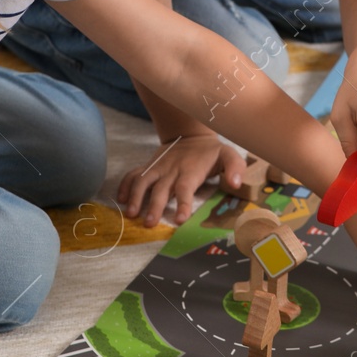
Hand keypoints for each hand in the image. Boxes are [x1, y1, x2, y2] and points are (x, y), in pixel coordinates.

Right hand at [118, 134, 247, 227]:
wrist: (190, 133)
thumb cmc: (211, 152)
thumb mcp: (228, 155)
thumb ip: (235, 168)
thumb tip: (236, 184)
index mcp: (191, 171)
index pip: (185, 188)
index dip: (183, 203)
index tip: (180, 220)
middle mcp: (172, 170)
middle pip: (161, 189)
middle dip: (154, 206)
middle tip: (148, 223)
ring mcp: (158, 167)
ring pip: (143, 181)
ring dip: (136, 197)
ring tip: (131, 214)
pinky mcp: (149, 166)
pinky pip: (134, 174)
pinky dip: (125, 185)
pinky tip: (121, 199)